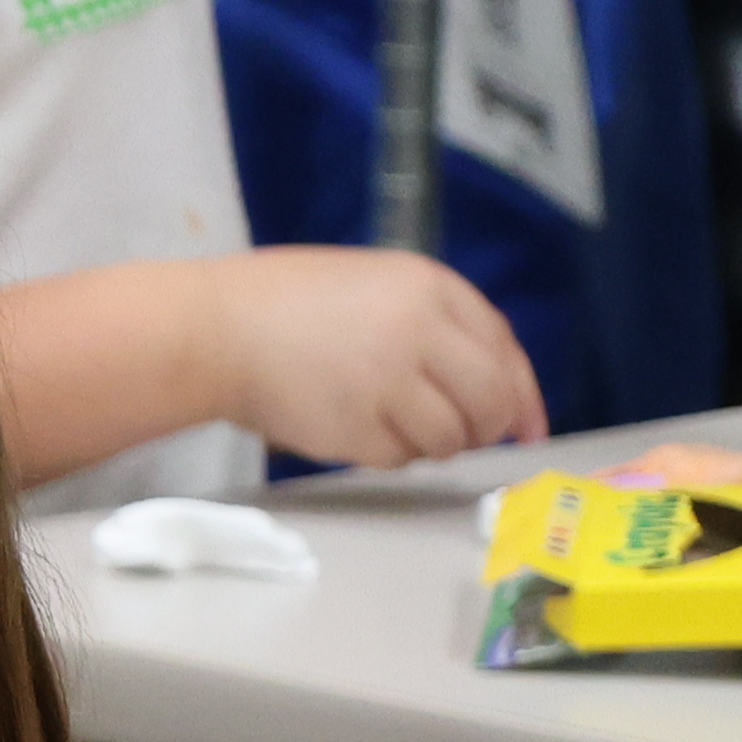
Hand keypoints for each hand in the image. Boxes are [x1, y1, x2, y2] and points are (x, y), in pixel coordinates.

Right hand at [205, 246, 545, 467]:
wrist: (212, 330)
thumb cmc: (285, 302)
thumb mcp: (373, 284)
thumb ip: (433, 321)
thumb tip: (490, 384)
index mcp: (428, 287)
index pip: (503, 347)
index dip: (524, 393)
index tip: (529, 428)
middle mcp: (419, 333)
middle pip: (490, 400)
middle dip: (485, 427)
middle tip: (463, 436)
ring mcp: (389, 383)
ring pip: (449, 437)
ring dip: (432, 443)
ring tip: (392, 425)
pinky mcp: (357, 428)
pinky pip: (399, 457)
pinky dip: (387, 454)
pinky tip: (355, 430)